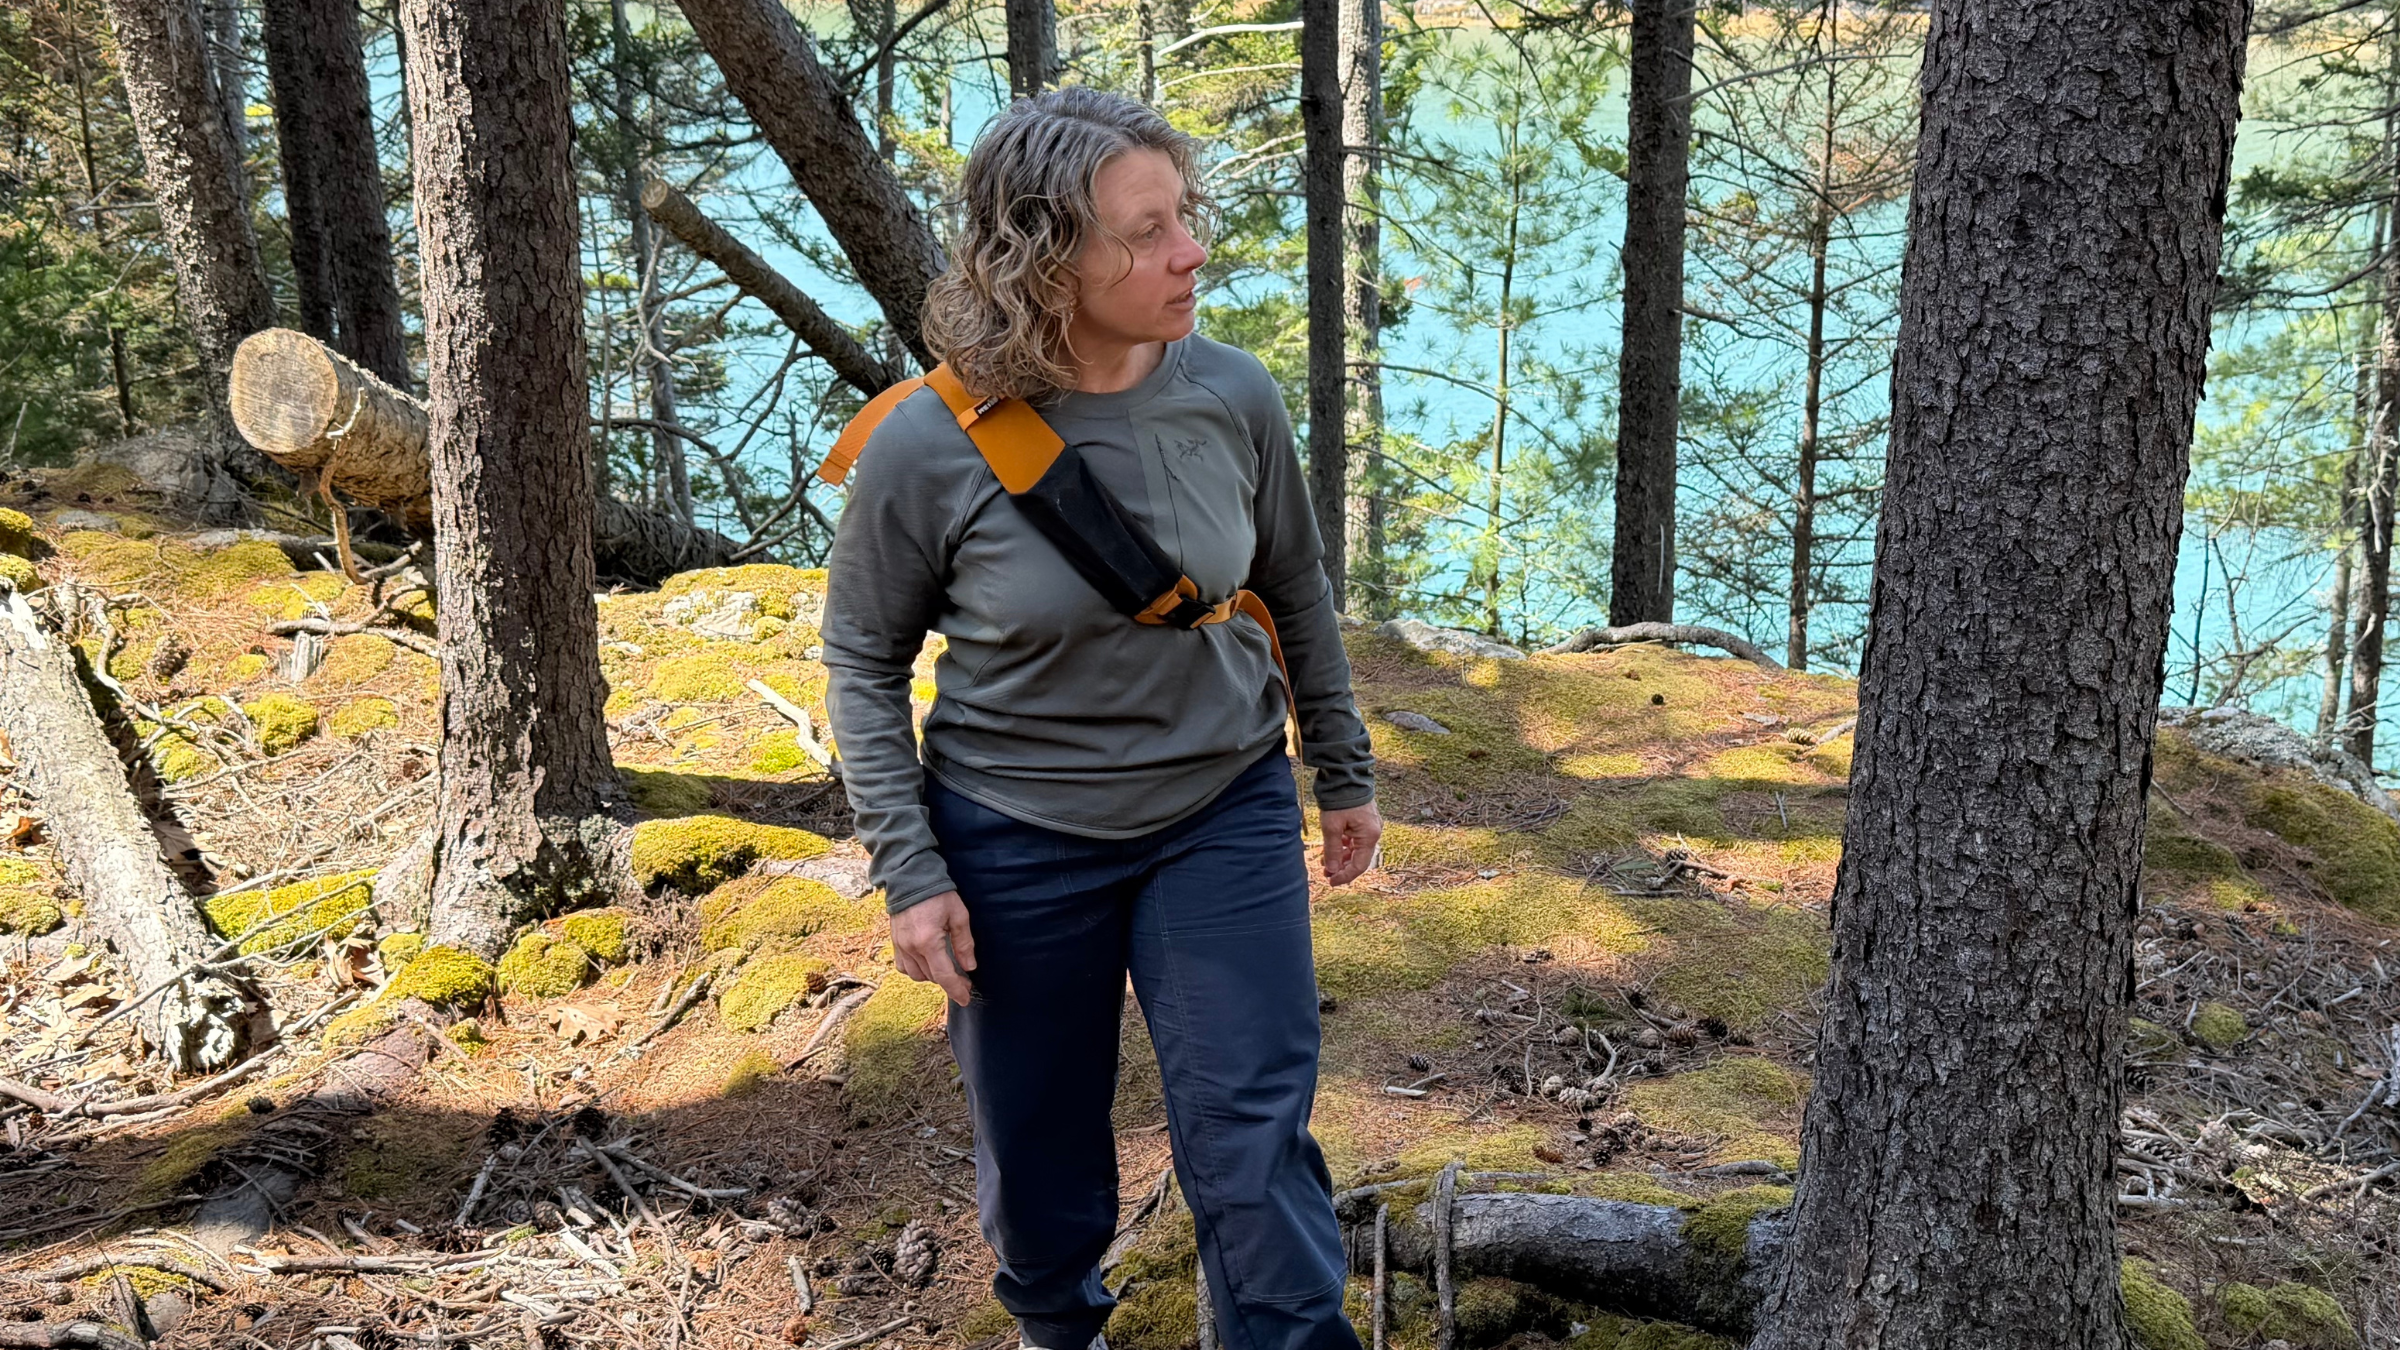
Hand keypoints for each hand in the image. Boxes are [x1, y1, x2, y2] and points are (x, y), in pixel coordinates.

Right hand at [890, 890, 977, 1004]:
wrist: (910, 878)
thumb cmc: (937, 894)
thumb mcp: (959, 915)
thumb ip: (964, 943)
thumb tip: (969, 967)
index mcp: (928, 942)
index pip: (944, 976)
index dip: (956, 990)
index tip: (965, 998)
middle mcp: (911, 948)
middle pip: (931, 977)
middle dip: (948, 982)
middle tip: (963, 979)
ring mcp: (900, 946)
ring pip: (916, 975)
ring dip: (932, 975)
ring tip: (945, 967)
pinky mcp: (894, 942)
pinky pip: (903, 967)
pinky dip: (916, 969)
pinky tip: (926, 961)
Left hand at [1319, 802, 1383, 886]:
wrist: (1345, 774)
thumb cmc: (1340, 800)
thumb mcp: (1332, 827)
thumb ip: (1332, 850)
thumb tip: (1332, 869)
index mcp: (1369, 836)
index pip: (1359, 865)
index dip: (1345, 876)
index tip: (1330, 881)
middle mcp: (1374, 832)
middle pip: (1359, 858)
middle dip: (1342, 867)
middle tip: (1325, 872)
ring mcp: (1370, 826)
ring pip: (1356, 849)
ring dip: (1342, 856)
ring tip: (1325, 861)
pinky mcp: (1363, 820)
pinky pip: (1355, 839)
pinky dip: (1344, 845)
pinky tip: (1332, 847)